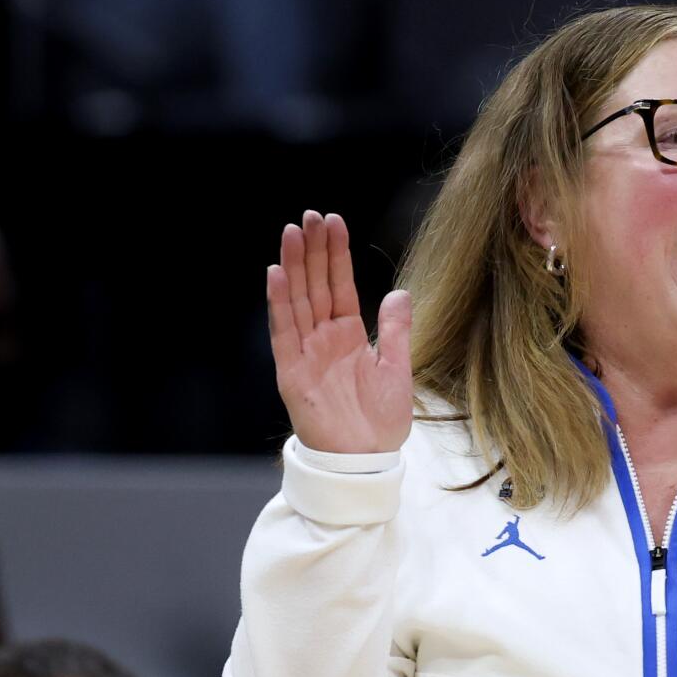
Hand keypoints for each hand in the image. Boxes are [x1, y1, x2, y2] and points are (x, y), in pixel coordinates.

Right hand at [268, 210, 412, 453]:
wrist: (366, 460)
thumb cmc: (381, 422)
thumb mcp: (397, 368)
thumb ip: (396, 330)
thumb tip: (400, 292)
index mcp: (348, 335)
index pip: (339, 285)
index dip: (335, 254)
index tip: (333, 222)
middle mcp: (323, 339)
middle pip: (314, 285)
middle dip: (312, 250)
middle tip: (309, 215)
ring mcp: (305, 353)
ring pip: (297, 301)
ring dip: (294, 266)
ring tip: (291, 232)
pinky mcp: (292, 372)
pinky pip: (284, 332)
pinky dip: (280, 303)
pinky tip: (277, 274)